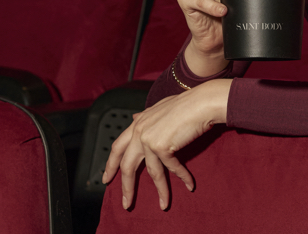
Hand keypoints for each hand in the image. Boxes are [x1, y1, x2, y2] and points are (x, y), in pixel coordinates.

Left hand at [102, 79, 231, 210]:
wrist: (201, 102)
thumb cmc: (187, 103)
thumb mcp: (160, 108)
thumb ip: (146, 116)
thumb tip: (134, 118)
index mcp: (138, 122)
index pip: (118, 147)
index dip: (110, 164)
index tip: (106, 178)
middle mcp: (140, 131)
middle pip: (127, 165)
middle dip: (127, 187)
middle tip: (126, 203)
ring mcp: (149, 139)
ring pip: (152, 173)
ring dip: (161, 191)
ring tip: (163, 205)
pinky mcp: (162, 146)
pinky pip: (172, 168)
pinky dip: (183, 177)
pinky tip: (189, 185)